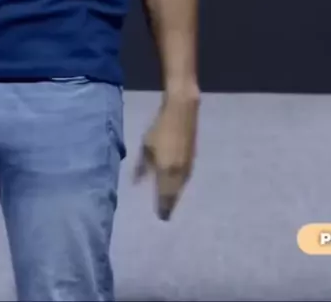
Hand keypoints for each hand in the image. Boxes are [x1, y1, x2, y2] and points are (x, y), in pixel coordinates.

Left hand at [134, 89, 199, 219]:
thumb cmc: (160, 128)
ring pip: (181, 188)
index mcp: (167, 171)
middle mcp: (179, 173)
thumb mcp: (146, 146)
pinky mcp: (193, 159)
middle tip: (165, 214)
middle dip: (169, 204)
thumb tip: (137, 184)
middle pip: (174, 195)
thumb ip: (142, 167)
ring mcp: (188, 167)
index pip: (165, 197)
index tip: (160, 217)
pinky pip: (185, 180)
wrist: (182, 112)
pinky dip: (179, 186)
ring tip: (169, 202)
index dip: (163, 208)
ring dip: (175, 196)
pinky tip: (175, 185)